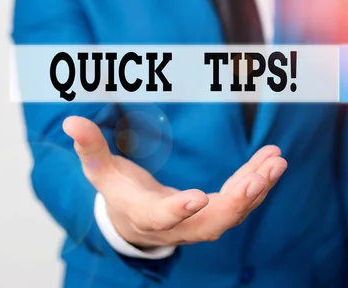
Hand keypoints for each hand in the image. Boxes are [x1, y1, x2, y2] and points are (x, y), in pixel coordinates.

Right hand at [63, 116, 286, 247]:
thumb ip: (90, 148)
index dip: (179, 209)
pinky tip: (273, 160)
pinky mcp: (215, 213)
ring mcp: (200, 222)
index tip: (199, 196)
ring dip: (257, 188)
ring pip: (234, 212)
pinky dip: (258, 181)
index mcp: (146, 214)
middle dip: (238, 200)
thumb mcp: (100, 172)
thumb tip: (71, 122)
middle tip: (260, 175)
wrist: (135, 222)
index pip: (163, 217)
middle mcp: (178, 225)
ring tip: (276, 161)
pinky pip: (241, 201)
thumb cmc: (117, 194)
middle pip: (212, 221)